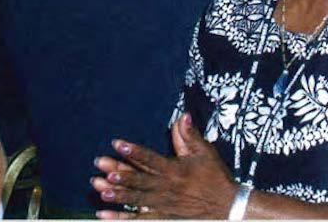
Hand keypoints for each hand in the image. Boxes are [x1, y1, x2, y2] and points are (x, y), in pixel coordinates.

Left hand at [91, 113, 237, 218]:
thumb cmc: (215, 176)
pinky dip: (121, 218)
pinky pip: (139, 219)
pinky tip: (104, 215)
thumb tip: (182, 116)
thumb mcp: (205, 152)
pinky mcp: (163, 217)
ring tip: (100, 189)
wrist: (227, 206)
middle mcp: (167, 187)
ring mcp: (164, 204)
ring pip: (136, 199)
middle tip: (101, 164)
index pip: (150, 158)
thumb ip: (190, 135)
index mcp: (175, 169)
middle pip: (139, 179)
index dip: (134, 151)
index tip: (118, 143)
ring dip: (118, 194)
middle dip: (120, 171)